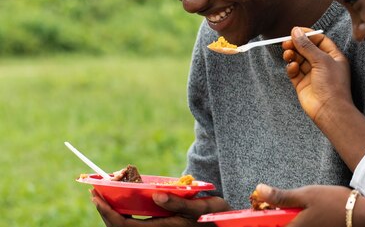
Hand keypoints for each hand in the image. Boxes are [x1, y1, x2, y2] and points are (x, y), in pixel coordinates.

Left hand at [91, 189, 230, 226]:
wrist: (220, 223)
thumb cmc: (212, 215)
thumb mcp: (199, 206)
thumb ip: (178, 202)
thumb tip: (156, 195)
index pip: (124, 226)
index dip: (107, 213)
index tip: (97, 197)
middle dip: (104, 211)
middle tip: (94, 192)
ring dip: (111, 213)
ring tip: (103, 196)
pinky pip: (132, 223)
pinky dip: (122, 213)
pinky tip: (122, 201)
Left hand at [253, 183, 350, 226]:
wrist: (360, 214)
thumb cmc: (334, 203)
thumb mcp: (306, 194)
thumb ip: (281, 196)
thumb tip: (259, 190)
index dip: (258, 221)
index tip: (251, 213)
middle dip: (270, 219)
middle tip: (268, 205)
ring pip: (288, 226)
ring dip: (281, 219)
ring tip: (281, 206)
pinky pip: (298, 226)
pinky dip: (292, 220)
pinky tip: (297, 210)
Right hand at [282, 26, 351, 123]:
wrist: (329, 111)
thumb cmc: (332, 85)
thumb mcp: (321, 60)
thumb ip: (307, 46)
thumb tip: (295, 31)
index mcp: (333, 56)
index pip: (319, 39)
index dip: (307, 34)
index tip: (295, 30)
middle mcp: (322, 64)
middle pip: (306, 48)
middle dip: (296, 44)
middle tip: (286, 42)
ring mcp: (312, 74)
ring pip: (298, 59)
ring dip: (292, 55)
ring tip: (288, 54)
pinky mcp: (302, 84)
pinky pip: (294, 71)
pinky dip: (291, 68)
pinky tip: (293, 68)